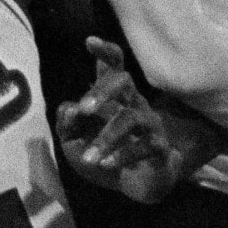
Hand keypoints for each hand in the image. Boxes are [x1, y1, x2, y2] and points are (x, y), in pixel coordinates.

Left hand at [55, 37, 182, 203]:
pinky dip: (123, 156)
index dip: (105, 52)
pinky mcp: (160, 147)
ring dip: (107, 138)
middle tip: (84, 109)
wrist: (137, 186)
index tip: (90, 41)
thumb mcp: (74, 142)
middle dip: (103, 90)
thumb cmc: (104, 154)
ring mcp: (150, 124)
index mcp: (114, 97)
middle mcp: (134, 103)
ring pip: (132, 118)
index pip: (113, 67)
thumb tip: (69, 109)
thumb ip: (67, 124)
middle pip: (124, 81)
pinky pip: (146, 146)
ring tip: (89, 158)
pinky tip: (106, 165)